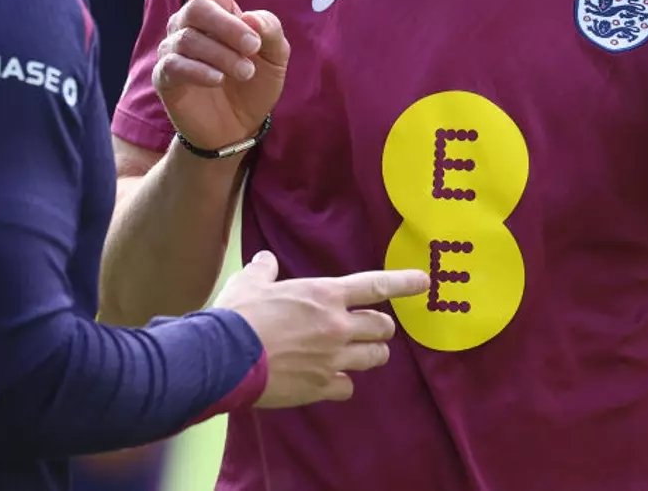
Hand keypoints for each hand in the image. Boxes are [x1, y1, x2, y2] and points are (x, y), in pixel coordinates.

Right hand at [151, 0, 288, 151]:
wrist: (239, 126)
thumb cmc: (255, 82)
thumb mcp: (276, 55)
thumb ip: (270, 30)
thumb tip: (248, 17)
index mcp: (216, 10)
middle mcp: (189, 24)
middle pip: (198, 7)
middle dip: (228, 25)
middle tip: (252, 47)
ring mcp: (173, 49)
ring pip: (190, 38)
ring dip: (223, 54)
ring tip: (245, 72)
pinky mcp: (165, 77)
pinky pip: (175, 64)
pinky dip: (201, 70)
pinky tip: (218, 79)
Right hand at [213, 251, 429, 406]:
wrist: (223, 358)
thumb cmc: (238, 314)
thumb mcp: (250, 282)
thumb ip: (265, 270)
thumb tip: (266, 260)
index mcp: (325, 295)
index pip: (375, 286)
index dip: (403, 282)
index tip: (424, 281)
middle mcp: (336, 326)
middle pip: (382, 328)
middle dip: (381, 327)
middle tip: (370, 328)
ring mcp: (332, 359)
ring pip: (374, 358)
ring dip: (370, 354)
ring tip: (359, 353)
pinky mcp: (320, 387)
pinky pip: (347, 386)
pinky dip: (341, 383)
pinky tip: (328, 380)